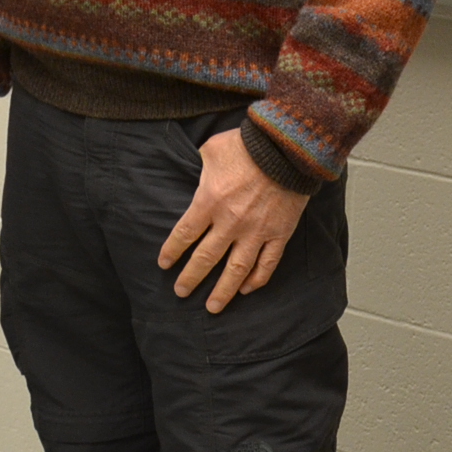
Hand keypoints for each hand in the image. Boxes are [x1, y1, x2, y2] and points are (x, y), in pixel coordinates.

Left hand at [158, 126, 310, 313]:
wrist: (287, 147)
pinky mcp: (279, 234)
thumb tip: (198, 171)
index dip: (172, 252)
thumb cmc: (247, 144)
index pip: (184, 235)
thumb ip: (201, 167)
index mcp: (209, 201)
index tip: (164, 264)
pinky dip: (257, 280)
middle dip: (191, 278)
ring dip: (223, 291)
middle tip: (181, 292)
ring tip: (212, 307)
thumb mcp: (211, 149)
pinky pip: (267, 264)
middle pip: (205, 258)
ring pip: (236, 270)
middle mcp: (230, 222)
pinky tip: (247, 290)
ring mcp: (256, 231)